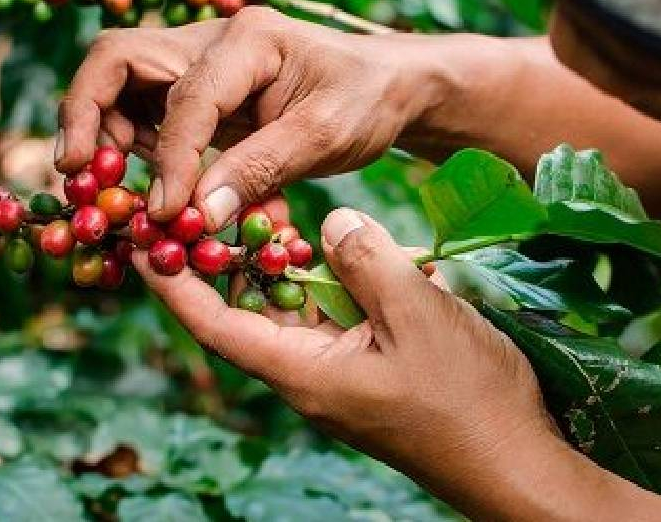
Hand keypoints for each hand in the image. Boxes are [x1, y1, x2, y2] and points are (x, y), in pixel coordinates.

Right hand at [56, 7, 453, 228]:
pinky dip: (137, 150)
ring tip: (110, 190)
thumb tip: (196, 216)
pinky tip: (152, 190)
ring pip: (120, 85)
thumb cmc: (366, 101)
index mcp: (248, 40)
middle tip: (77, 175)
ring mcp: (199, 63)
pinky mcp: (199, 92)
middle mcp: (211, 41)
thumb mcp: (325, 137)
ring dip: (105, 135)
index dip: (170, 159)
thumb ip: (260, 172)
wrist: (389, 86)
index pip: (185, 97)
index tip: (166, 213)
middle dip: (87, 115)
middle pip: (117, 60)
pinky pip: (146, 114)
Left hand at [134, 207, 567, 518]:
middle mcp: (308, 376)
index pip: (215, 324)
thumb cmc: (466, 397)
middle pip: (247, 312)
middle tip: (215, 200)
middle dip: (227, 258)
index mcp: (302, 372)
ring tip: (268, 211)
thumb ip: (366, 260)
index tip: (146, 238)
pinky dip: (324, 282)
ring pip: (291, 312)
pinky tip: (335, 249)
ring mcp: (338, 376)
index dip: (175, 282)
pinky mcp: (368, 372)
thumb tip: (330, 223)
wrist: (515, 459)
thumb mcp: (416, 314)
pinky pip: (329, 320)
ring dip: (280, 266)